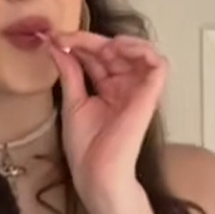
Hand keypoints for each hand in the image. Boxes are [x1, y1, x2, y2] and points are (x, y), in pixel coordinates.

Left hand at [46, 30, 166, 213]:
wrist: (97, 174)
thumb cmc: (87, 151)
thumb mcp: (73, 102)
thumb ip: (70, 72)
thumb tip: (56, 47)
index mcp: (108, 90)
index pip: (99, 57)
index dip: (81, 44)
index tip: (57, 40)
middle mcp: (126, 88)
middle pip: (116, 51)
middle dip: (91, 40)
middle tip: (67, 39)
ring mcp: (139, 92)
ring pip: (139, 51)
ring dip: (119, 41)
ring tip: (99, 47)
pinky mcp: (150, 96)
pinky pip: (158, 63)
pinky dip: (141, 49)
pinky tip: (118, 51)